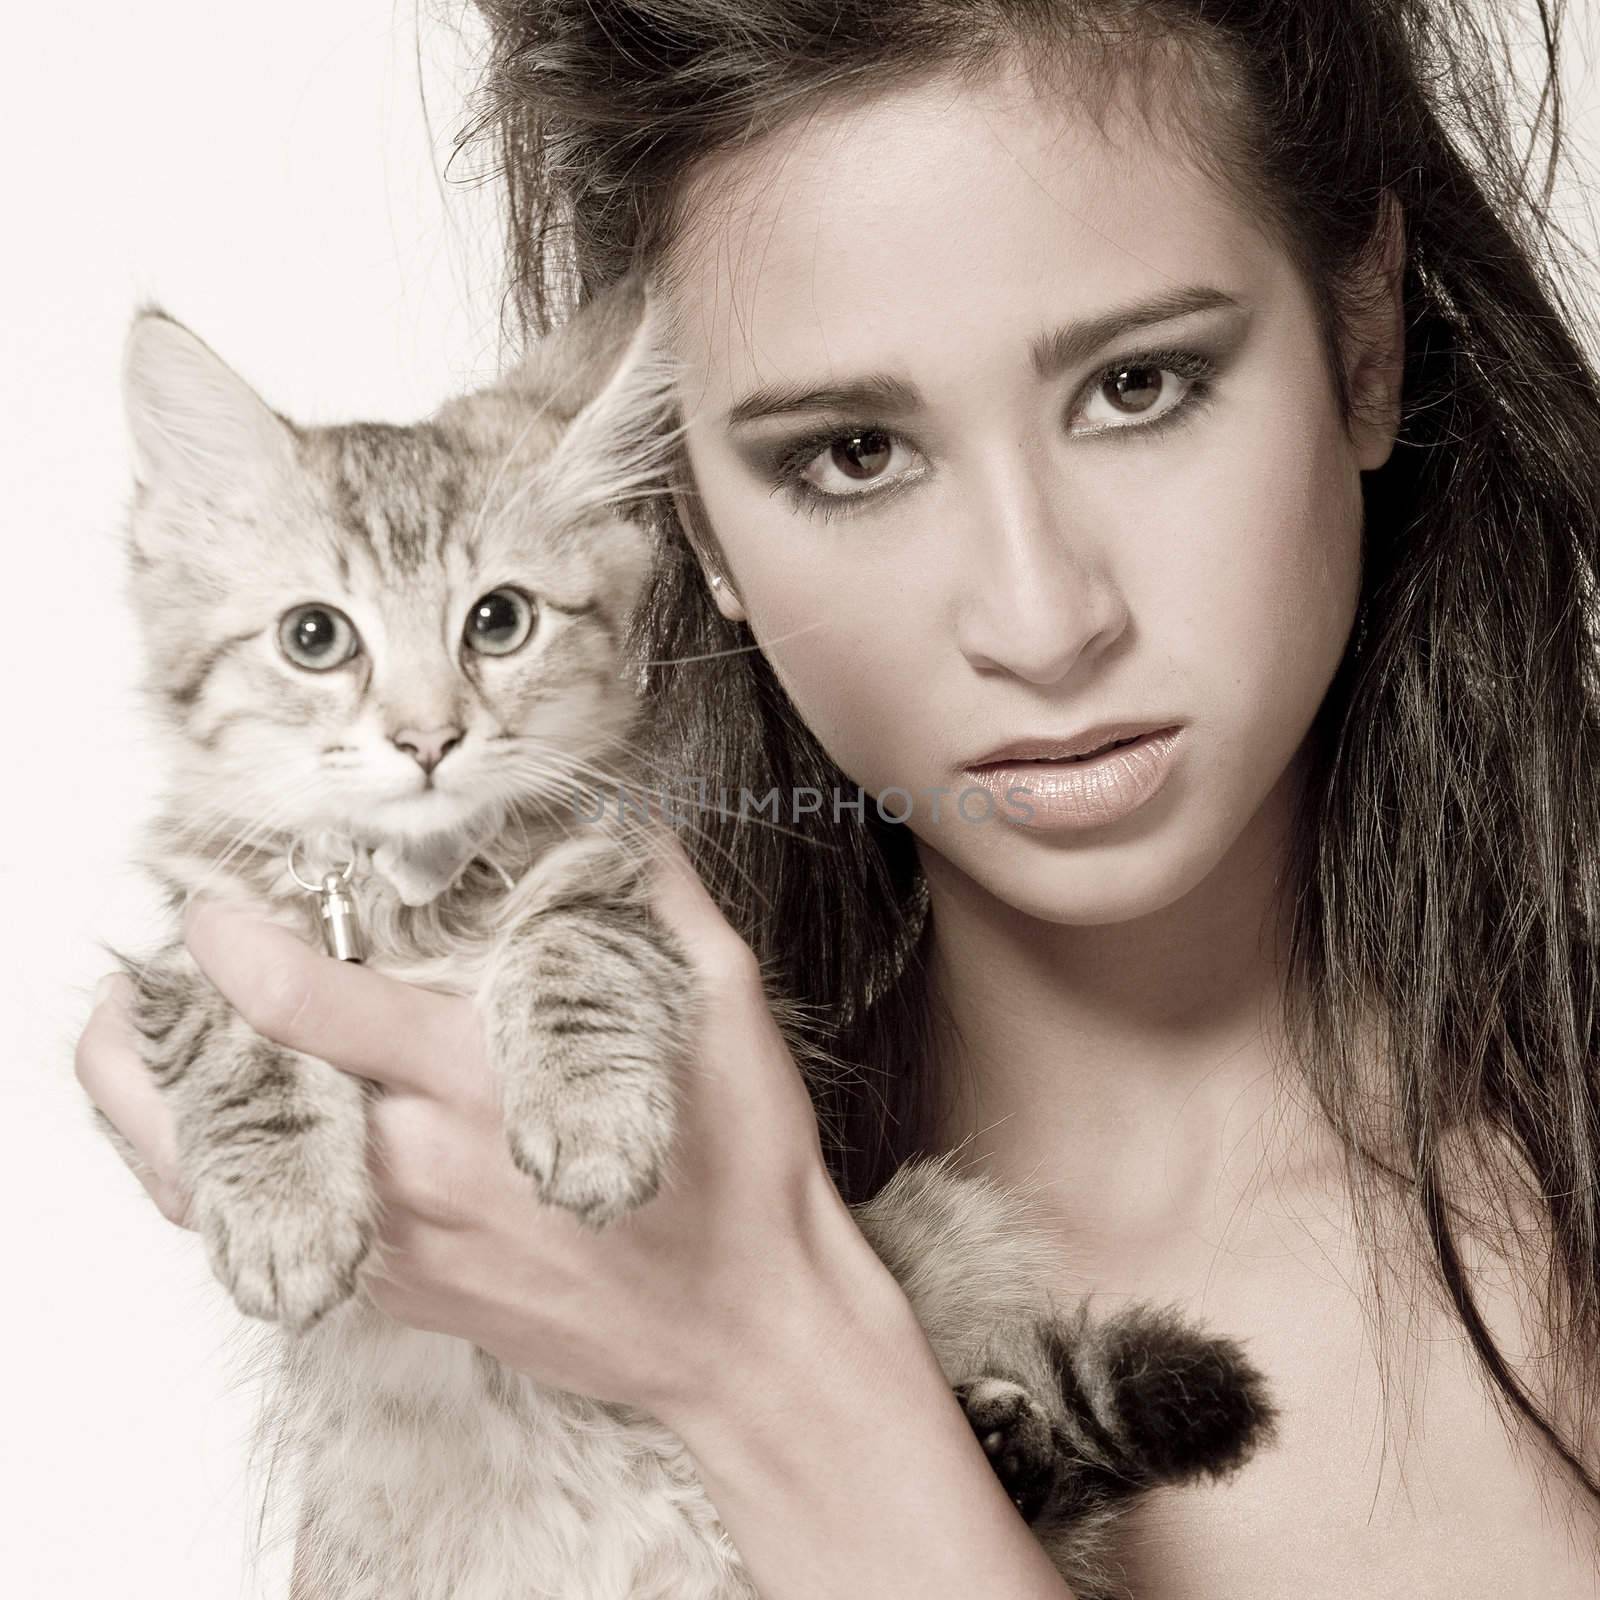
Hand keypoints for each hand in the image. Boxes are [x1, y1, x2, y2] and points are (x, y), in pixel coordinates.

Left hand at [75, 825, 877, 1425]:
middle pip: (224, 1094)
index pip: (302, 1002)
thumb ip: (657, 895)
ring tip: (129, 1035)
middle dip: (161, 1017)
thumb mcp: (722, 1005)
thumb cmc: (738, 1171)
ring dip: (151, 1107)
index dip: (227, 939)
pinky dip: (209, 1177)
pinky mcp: (396, 1292)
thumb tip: (620, 811)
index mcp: (477, 1078)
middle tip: (148, 957)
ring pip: (213, 1183)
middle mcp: (412, 1167)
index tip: (208, 899)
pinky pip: (262, 1239)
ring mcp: (394, 1243)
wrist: (742, 1328)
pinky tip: (210, 1129)